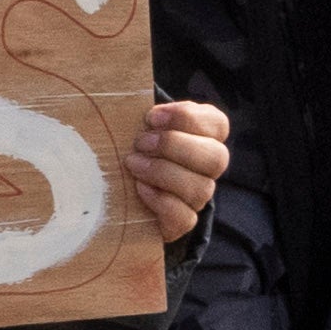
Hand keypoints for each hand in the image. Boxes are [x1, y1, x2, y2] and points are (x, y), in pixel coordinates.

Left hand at [116, 93, 231, 252]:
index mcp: (202, 137)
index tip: (152, 116)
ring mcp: (195, 196)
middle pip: (216, 158)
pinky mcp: (179, 221)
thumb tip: (140, 107)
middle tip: (140, 142)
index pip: (218, 125)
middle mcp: (205, 168)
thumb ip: (142, 111)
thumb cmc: (125, 144)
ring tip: (133, 164)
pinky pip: (185, 218)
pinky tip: (140, 189)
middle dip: (175, 146)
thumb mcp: (132, 122)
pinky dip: (162, 202)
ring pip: (201, 188)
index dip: (188, 118)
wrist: (112, 188)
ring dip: (163, 173)